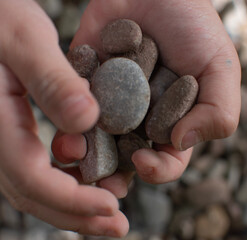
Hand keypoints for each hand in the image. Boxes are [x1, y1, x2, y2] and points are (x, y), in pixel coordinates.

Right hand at [0, 0, 128, 236]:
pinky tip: (90, 182)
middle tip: (118, 227)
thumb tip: (87, 121)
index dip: (72, 199)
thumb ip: (52, 79)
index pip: (30, 178)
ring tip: (110, 215)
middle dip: (77, 216)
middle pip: (32, 195)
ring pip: (34, 187)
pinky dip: (65, 183)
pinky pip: (36, 168)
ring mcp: (1, 138)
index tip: (112, 207)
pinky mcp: (13, 133)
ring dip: (73, 206)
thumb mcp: (24, 38)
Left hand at [53, 0, 240, 184]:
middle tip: (99, 182)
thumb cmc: (194, 27)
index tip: (144, 160)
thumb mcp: (221, 68)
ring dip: (84, 153)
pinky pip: (74, 104)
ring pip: (96, 139)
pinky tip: (65, 125)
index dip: (157, 169)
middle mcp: (142, 117)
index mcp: (175, 121)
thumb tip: (182, 142)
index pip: (168, 159)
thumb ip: (218, 111)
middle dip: (111, 174)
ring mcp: (112, 101)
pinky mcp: (86, 80)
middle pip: (126, 158)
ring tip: (73, 154)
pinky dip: (68, 117)